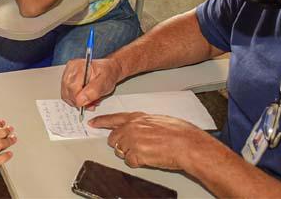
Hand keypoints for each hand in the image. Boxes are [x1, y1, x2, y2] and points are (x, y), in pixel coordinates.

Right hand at [61, 58, 119, 109]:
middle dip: (79, 102)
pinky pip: (67, 95)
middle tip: (92, 103)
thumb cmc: (108, 73)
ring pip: (66, 95)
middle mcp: (71, 69)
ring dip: (77, 102)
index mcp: (79, 66)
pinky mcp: (67, 81)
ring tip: (90, 101)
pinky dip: (76, 100)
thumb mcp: (105, 82)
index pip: (72, 88)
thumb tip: (81, 100)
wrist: (109, 70)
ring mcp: (67, 75)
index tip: (89, 104)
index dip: (79, 99)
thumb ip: (94, 91)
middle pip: (67, 92)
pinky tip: (85, 99)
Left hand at [90, 112, 208, 170]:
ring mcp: (132, 141)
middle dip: (120, 144)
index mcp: (137, 117)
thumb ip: (145, 123)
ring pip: (121, 151)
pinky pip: (129, 162)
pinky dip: (138, 163)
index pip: (113, 118)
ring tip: (148, 152)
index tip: (93, 123)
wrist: (187, 144)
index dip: (101, 121)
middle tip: (133, 147)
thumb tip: (143, 129)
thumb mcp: (159, 120)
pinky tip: (149, 158)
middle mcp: (131, 127)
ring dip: (131, 154)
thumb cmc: (179, 132)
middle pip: (113, 138)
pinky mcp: (135, 154)